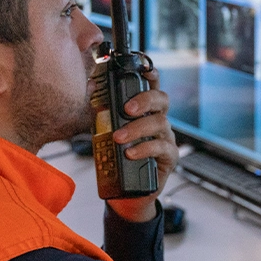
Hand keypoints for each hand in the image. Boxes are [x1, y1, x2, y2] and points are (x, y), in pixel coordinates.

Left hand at [107, 68, 177, 223]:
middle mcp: (159, 119)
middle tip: (126, 109)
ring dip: (137, 129)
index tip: (143, 68)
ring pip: (159, 123)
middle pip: (161, 99)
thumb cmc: (118, 156)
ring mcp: (166, 137)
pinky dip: (144, 149)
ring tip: (119, 138)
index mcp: (145, 110)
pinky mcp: (169, 157)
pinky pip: (161, 148)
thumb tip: (91, 86)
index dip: (150, 74)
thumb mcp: (106, 131)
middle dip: (144, 100)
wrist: (127, 191)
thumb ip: (101, 110)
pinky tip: (130, 153)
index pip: (152, 85)